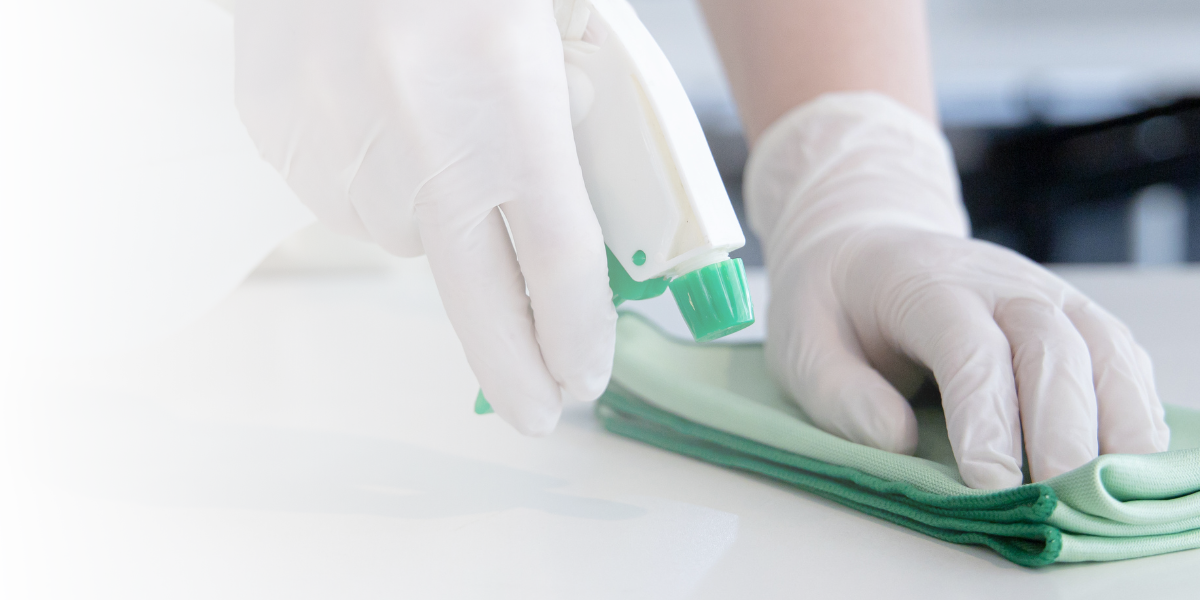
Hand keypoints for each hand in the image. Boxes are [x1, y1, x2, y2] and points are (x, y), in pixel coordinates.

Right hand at [235, 0, 616, 433]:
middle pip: (478, 300)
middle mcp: (422, 141)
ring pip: (407, 237)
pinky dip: (378, 183)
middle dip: (514, 368)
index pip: (560, 258)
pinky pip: (344, 198)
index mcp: (508, 106)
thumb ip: (572, 121)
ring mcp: (340, 144)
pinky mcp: (280, 134)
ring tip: (440, 135)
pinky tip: (384, 120)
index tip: (587, 374)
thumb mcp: (550, 28)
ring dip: (439, 221)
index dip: (578, 329)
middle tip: (537, 409)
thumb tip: (593, 227)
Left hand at [746, 92, 1169, 487]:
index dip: (986, 415)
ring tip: (1111, 484)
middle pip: (1050, 344)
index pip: (969, 347)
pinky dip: (1133, 403)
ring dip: (1116, 416)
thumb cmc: (832, 302)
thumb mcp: (801, 341)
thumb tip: (894, 440)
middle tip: (1060, 496)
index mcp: (923, 283)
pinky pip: (1118, 355)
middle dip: (1061, 425)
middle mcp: (997, 281)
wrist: (865, 245)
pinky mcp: (1070, 316)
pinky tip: (1129, 454)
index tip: (990, 482)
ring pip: (1101, 345)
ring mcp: (1043, 293)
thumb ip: (839, 392)